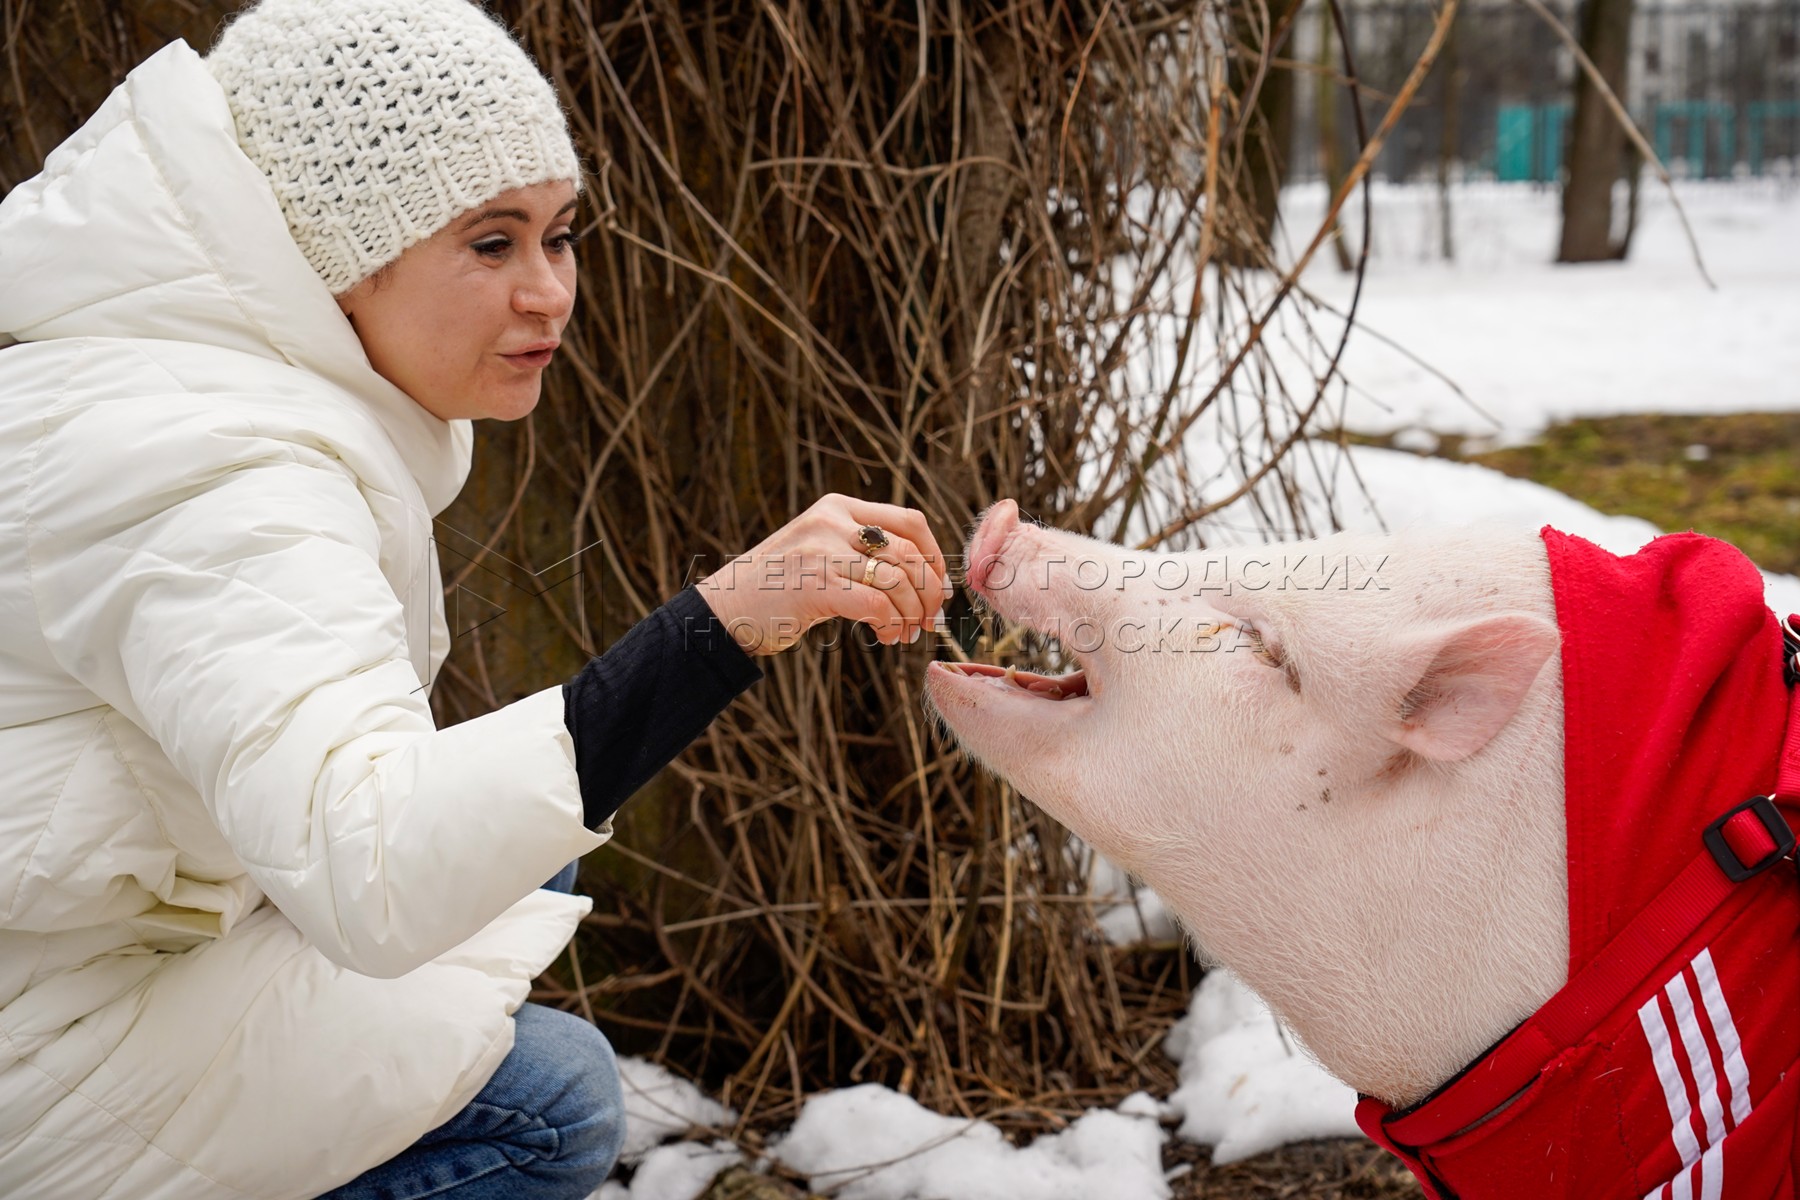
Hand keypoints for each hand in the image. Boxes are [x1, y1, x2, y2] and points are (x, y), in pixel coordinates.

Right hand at [694, 494, 953, 655]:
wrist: (724, 611)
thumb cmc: (778, 589)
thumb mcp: (820, 551)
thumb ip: (862, 552)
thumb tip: (927, 580)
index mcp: (838, 508)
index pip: (910, 521)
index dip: (936, 556)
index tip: (940, 588)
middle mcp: (832, 522)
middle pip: (910, 552)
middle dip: (929, 592)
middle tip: (929, 620)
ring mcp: (822, 552)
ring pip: (899, 580)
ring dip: (912, 614)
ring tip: (904, 634)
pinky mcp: (816, 585)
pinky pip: (877, 606)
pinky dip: (891, 625)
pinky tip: (885, 637)